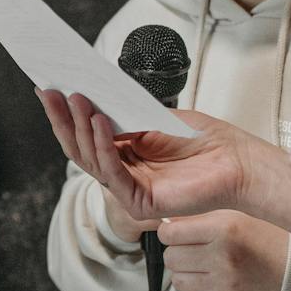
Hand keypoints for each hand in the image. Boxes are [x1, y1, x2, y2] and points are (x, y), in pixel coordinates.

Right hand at [36, 89, 290, 233]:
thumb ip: (123, 115)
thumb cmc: (207, 142)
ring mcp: (130, 190)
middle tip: (50, 92)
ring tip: (76, 99)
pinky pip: (114, 173)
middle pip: (81, 148)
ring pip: (91, 160)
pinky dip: (103, 146)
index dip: (66, 114)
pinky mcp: (141, 203)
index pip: (86, 135)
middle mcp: (124, 174)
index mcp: (126, 155)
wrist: (241, 164)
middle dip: (63, 118)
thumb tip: (90, 99)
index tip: (49, 88)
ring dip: (81, 127)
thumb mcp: (156, 118)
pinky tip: (100, 122)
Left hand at [157, 210, 288, 290]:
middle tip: (192, 247)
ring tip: (203, 263)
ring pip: (179, 281)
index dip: (169, 231)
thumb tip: (164, 218)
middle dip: (177, 251)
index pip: (170, 233)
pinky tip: (213, 279)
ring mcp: (227, 285)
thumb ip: (200, 213)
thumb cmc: (269, 236)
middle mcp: (224, 258)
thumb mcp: (237, 213)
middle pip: (171, 258)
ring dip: (185, 272)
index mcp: (226, 229)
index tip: (176, 231)